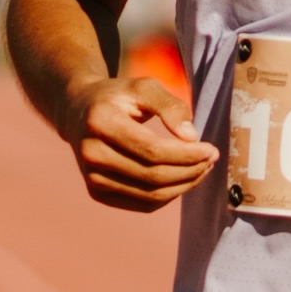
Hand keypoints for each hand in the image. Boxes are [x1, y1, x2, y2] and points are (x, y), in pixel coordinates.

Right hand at [66, 74, 214, 213]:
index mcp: (100, 122)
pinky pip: (141, 204)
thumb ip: (170, 106)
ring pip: (150, 194)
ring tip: (202, 169)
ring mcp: (91, 177)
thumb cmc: (118, 96)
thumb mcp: (144, 87)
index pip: (152, 150)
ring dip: (183, 185)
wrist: (79, 111)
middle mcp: (90, 153)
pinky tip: (183, 179)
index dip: (186, 154)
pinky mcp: (96, 192)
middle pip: (152, 175)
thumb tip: (192, 137)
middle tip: (211, 159)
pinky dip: (168, 195)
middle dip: (190, 170)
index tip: (211, 149)